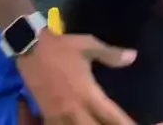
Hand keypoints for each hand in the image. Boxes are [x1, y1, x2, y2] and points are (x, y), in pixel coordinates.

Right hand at [17, 29, 136, 123]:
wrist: (29, 47)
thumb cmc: (61, 47)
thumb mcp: (87, 45)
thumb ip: (110, 54)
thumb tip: (133, 56)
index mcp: (88, 93)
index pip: (112, 117)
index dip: (126, 124)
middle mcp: (75, 110)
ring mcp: (60, 117)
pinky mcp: (47, 117)